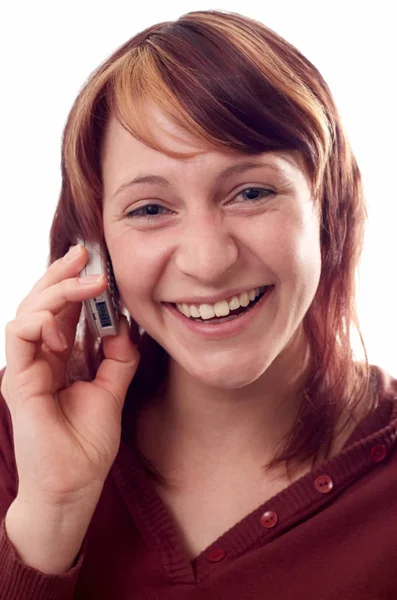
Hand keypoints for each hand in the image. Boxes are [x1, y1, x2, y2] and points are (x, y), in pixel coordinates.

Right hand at [1, 244, 139, 509]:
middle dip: (62, 275)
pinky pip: (19, 335)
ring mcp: (26, 367)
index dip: (76, 285)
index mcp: (58, 358)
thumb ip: (116, 358)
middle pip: (42, 303)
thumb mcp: (111, 391)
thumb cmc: (86, 445)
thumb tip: (125, 327)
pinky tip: (63, 322)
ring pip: (28, 311)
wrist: (73, 487)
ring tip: (87, 282)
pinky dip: (40, 320)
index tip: (98, 264)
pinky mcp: (18, 379)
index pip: (62, 311)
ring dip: (56, 290)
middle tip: (84, 253)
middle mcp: (39, 358)